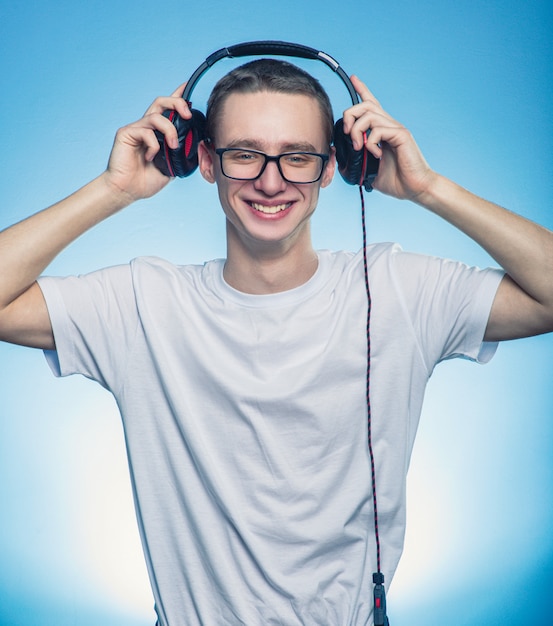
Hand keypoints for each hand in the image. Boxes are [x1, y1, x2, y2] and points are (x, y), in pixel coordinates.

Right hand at [103, 84, 191, 201]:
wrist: (127, 191)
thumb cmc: (146, 180)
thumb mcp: (172, 167)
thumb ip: (180, 154)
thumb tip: (196, 145)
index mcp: (157, 132)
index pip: (168, 109)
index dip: (177, 96)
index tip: (188, 86)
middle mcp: (146, 126)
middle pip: (161, 102)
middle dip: (177, 103)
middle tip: (188, 114)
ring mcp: (136, 129)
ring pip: (156, 116)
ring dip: (169, 130)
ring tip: (173, 146)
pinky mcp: (126, 133)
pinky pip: (146, 131)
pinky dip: (154, 145)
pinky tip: (151, 158)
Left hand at [342, 76, 436, 201]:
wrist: (415, 188)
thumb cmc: (396, 181)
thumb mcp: (368, 171)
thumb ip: (356, 162)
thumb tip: (341, 159)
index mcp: (382, 131)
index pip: (371, 104)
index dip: (362, 89)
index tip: (354, 78)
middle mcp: (389, 125)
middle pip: (364, 105)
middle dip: (349, 116)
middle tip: (348, 134)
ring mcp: (396, 129)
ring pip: (369, 115)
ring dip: (357, 131)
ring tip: (360, 148)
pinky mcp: (401, 135)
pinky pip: (378, 130)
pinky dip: (370, 143)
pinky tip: (376, 155)